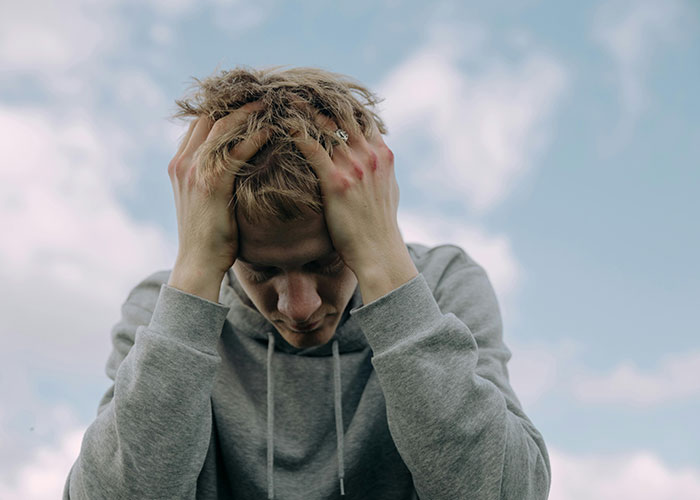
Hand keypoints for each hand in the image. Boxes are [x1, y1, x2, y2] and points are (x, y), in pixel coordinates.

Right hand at [167, 102, 269, 300]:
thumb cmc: (209, 237)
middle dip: (236, 101)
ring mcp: (194, 171)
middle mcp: (183, 162)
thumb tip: (236, 165)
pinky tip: (273, 128)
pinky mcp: (211, 183)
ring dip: (248, 111)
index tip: (247, 97)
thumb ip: (213, 178)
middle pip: (209, 116)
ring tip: (271, 101)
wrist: (198, 264)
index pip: (199, 123)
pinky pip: (236, 149)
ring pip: (222, 126)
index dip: (222, 107)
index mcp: (179, 164)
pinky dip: (255, 135)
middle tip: (264, 91)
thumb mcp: (205, 201)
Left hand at [290, 109, 409, 279]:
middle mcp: (370, 154)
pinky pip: (311, 147)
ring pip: (325, 124)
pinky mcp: (336, 181)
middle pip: (342, 113)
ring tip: (282, 98)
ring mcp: (354, 166)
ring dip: (302, 109)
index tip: (319, 92)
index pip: (361, 116)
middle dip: (318, 98)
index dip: (339, 102)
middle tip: (294, 87)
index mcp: (382, 154)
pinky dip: (295, 132)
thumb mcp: (389, 190)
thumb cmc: (379, 226)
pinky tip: (279, 125)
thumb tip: (375, 156)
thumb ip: (380, 169)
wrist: (379, 252)